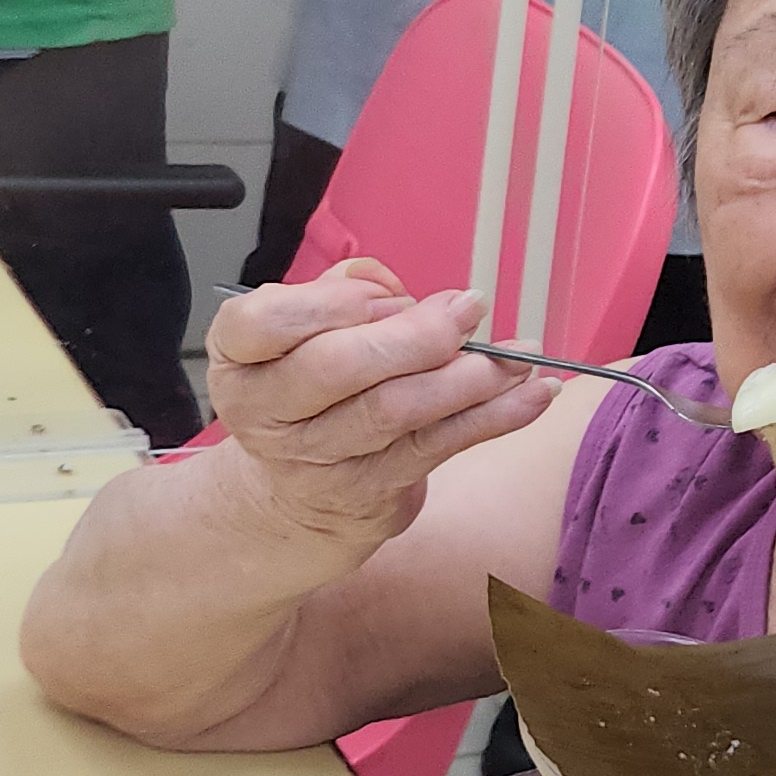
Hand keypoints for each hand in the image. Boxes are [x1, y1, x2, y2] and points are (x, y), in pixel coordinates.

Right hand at [201, 259, 551, 550]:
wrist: (296, 494)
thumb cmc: (309, 389)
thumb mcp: (302, 330)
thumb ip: (340, 291)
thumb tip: (386, 282)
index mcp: (239, 358)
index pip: (265, 322)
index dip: (331, 303)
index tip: (385, 294)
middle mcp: (267, 413)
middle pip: (340, 367)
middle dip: (416, 334)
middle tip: (468, 309)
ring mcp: (317, 459)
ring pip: (398, 410)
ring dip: (469, 377)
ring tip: (516, 354)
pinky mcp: (371, 489)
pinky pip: (441, 446)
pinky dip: (496, 417)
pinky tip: (536, 393)